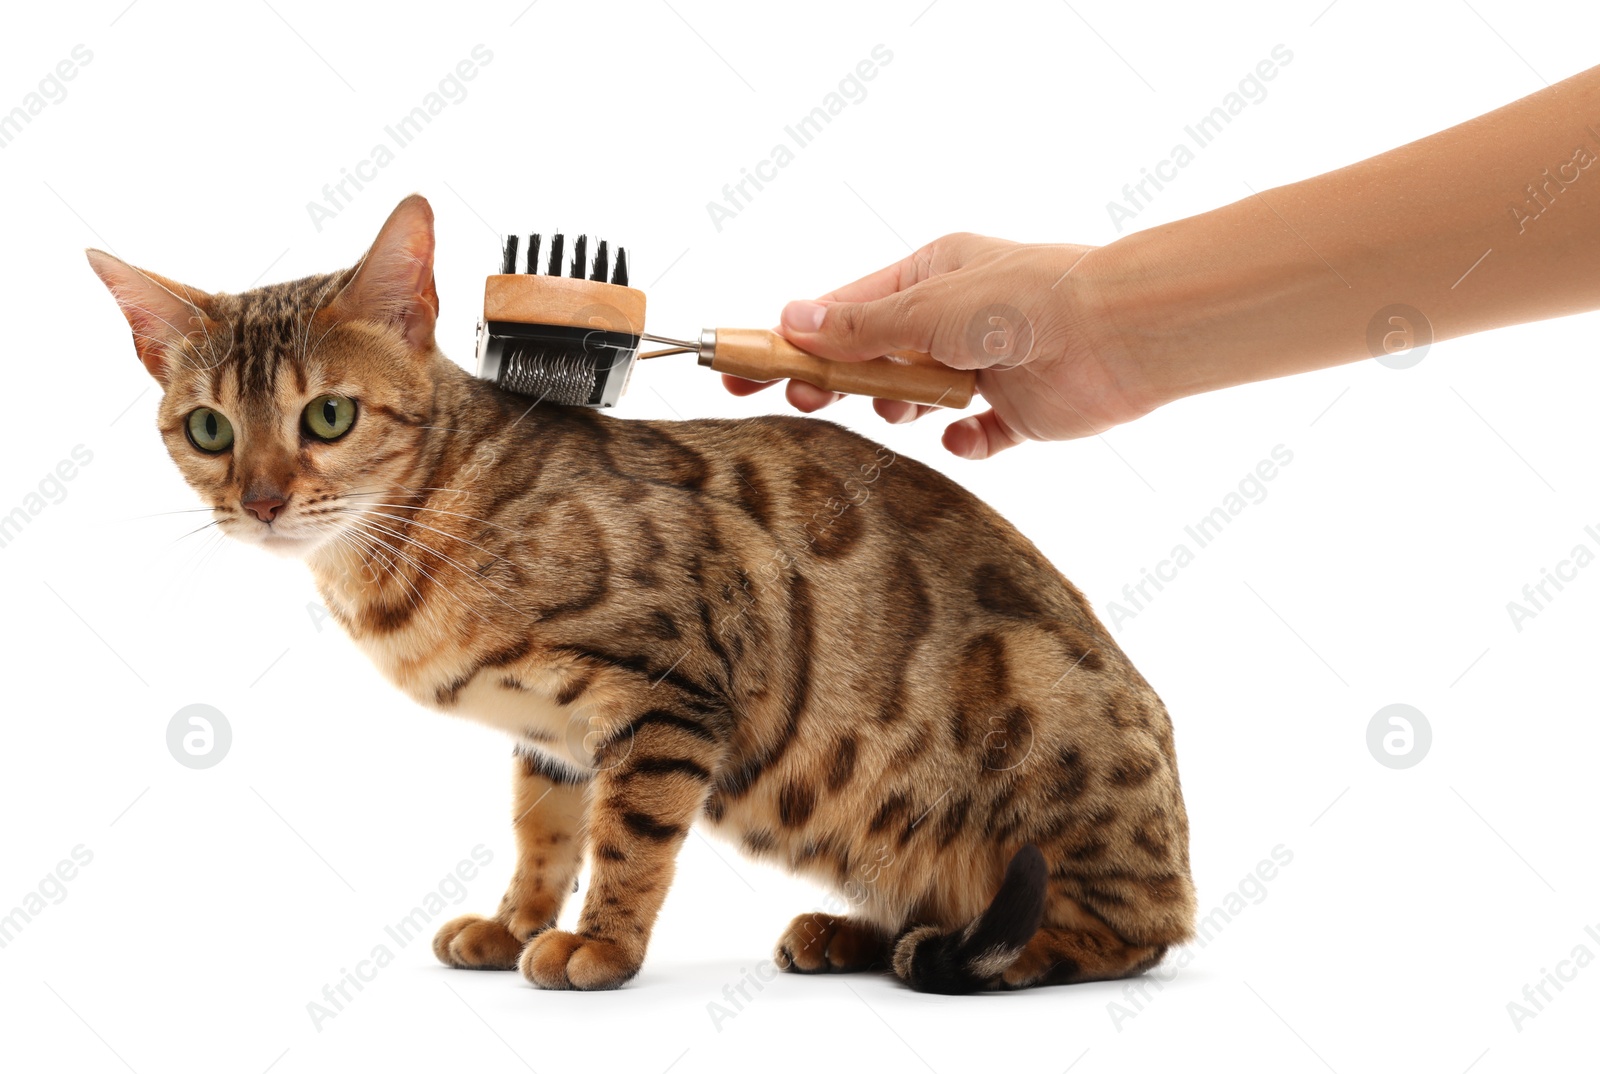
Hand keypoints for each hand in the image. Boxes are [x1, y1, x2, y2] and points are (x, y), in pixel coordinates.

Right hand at [724, 233, 1147, 458]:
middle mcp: (957, 317)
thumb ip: (856, 325)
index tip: (744, 369)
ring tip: (904, 406)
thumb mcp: (922, 308)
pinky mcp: (1021, 410)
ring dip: (903, 405)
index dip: (793, 341)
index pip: (844, 309)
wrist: (1117, 335)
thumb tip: (791, 319)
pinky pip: (980, 434)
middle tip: (805, 403)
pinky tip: (961, 437)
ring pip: (919, 395)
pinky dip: (966, 441)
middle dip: (839, 380)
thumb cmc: (1023, 301)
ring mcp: (988, 365)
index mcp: (930, 275)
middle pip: (874, 355)